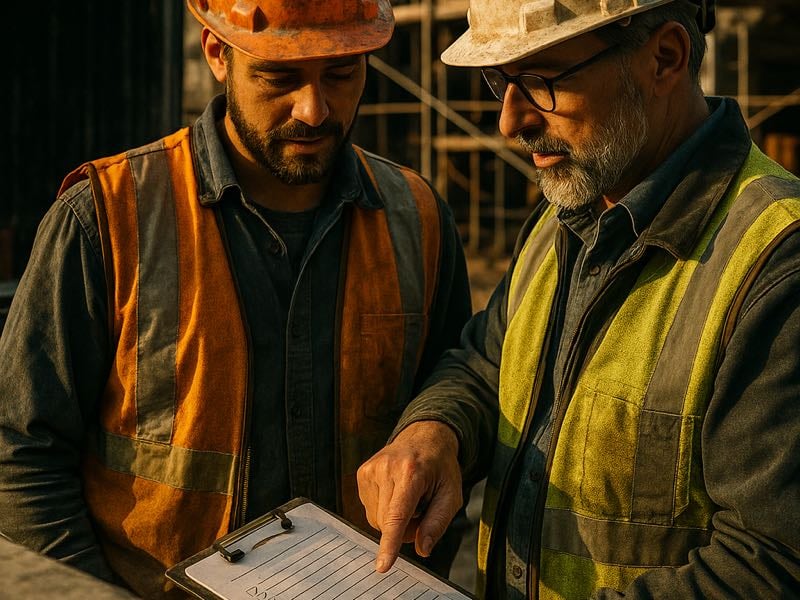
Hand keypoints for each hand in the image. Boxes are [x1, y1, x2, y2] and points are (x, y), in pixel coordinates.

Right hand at [357, 420, 461, 572]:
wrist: (424, 436)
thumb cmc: (440, 468)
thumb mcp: (451, 495)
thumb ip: (438, 523)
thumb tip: (422, 549)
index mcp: (411, 472)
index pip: (397, 516)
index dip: (390, 544)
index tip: (382, 566)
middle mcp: (386, 468)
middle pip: (387, 523)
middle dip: (405, 528)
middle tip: (422, 510)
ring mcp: (371, 469)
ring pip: (376, 520)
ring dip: (393, 520)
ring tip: (409, 498)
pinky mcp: (362, 473)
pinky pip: (369, 509)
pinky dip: (384, 510)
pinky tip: (396, 493)